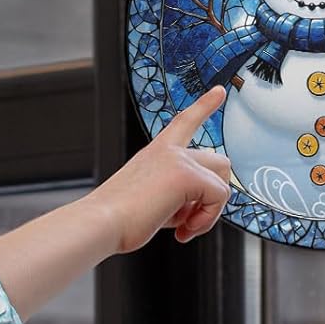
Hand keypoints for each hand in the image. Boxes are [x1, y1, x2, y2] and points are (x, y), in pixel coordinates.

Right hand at [87, 84, 232, 252]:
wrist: (101, 223)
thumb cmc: (116, 220)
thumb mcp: (147, 200)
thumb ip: (173, 198)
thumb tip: (198, 211)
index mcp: (155, 153)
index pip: (185, 122)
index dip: (204, 106)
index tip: (219, 92)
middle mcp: (169, 152)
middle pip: (219, 161)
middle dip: (214, 195)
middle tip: (189, 219)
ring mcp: (179, 161)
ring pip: (223, 181)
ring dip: (210, 211)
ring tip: (184, 227)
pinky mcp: (188, 176)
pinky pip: (219, 198)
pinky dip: (206, 220)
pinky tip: (182, 231)